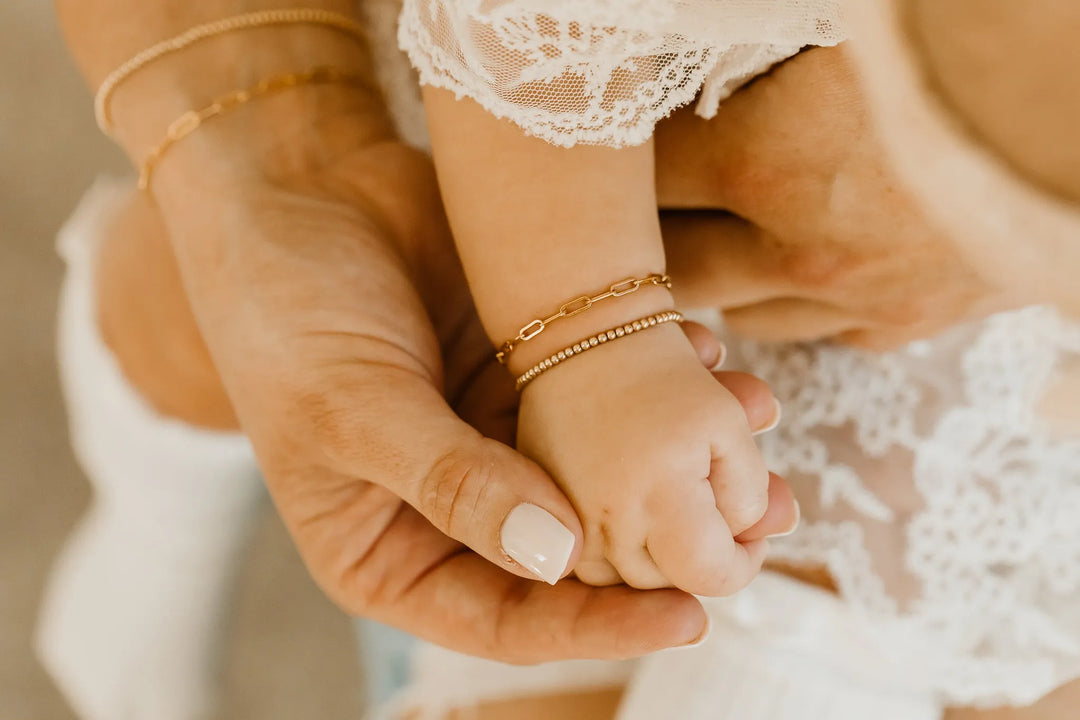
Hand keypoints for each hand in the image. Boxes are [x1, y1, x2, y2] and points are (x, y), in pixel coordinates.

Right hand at [121, 79, 796, 659]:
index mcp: (389, 550)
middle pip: (569, 554)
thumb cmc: (283, 312)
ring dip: (675, 458)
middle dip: (661, 542)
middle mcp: (453, 504)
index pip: (503, 619)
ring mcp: (495, 434)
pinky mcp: (524, 370)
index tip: (686, 616)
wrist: (295, 186)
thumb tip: (556, 557)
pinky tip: (710, 363)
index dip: (594, 625)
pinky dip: (653, 385)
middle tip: (755, 531)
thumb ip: (452, 483)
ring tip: (756, 436)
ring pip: (601, 470)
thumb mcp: (351, 410)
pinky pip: (602, 392)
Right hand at [518, 320, 781, 595]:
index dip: (743, 560)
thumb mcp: (727, 424)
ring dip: (658, 553)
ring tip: (675, 502)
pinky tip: (636, 502)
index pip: (711, 576)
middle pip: (667, 583)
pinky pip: (584, 558)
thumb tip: (746, 536)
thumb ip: (748, 494)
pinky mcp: (543, 514)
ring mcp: (567, 523)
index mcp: (657, 502)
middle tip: (719, 511)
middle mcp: (605, 526)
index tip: (752, 531)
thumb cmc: (662, 372)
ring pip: (624, 577)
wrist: (577, 334)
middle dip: (700, 553)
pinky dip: (618, 543)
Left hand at [655, 46, 1028, 349]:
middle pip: (678, 266)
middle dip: (649, 240)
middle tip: (640, 214)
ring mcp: (859, 297)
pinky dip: (800, 305)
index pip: (653, 173)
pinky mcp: (911, 321)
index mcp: (769, 160)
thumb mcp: (852, 31)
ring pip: (743, 316)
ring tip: (716, 237)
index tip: (624, 148)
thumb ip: (760, 48)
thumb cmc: (966, 50)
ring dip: (721, 278)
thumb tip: (711, 48)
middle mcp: (803, 249)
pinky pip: (824, 332)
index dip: (628, 157)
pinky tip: (804, 269)